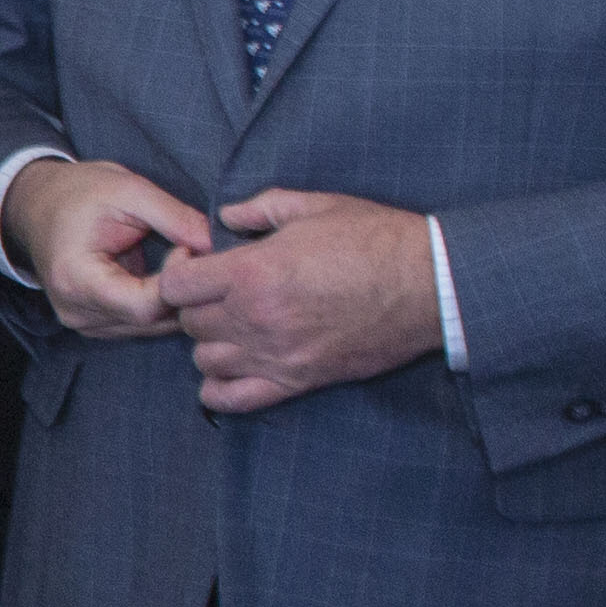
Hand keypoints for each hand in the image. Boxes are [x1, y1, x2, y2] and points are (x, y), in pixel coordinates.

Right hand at [0, 159, 216, 338]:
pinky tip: (165, 278)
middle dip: (181, 292)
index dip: (176, 282)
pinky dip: (160, 306)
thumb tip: (212, 244)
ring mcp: (83, 323)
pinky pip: (140, 326)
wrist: (40, 205)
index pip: (143, 307)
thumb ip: (174, 216)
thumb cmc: (80, 194)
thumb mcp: (129, 190)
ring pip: (149, 329)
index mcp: (76, 279)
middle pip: (150, 322)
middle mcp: (76, 311)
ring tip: (179, 263)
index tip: (186, 247)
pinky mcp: (94, 324)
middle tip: (193, 254)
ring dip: (174, 301)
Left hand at [154, 188, 442, 413]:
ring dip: (212, 343)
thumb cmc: (375, 239)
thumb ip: (261, 209)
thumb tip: (227, 216)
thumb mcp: (316, 207)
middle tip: (222, 293)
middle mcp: (256, 318)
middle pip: (190, 323)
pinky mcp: (299, 381)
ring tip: (235, 325)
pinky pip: (235, 399)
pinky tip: (234, 366)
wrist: (429, 284)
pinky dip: (222, 388)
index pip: (176, 286)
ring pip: (205, 361)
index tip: (198, 265)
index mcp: (254, 272)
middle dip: (198, 306)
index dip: (181, 273)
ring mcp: (277, 354)